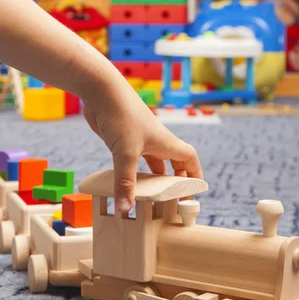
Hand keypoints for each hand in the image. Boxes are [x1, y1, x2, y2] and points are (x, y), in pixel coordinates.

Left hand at [83, 86, 202, 212]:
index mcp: (164, 141)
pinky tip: (125, 182)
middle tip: (173, 198)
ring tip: (150, 196)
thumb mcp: (125, 153)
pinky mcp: (121, 139)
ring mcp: (137, 139)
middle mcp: (154, 140)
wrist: (101, 90)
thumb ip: (125, 182)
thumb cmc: (121, 115)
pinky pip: (132, 159)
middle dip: (175, 179)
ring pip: (152, 161)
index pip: (189, 158)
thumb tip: (126, 209)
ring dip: (153, 177)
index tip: (197, 190)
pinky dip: (133, 172)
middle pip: (172, 161)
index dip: (195, 173)